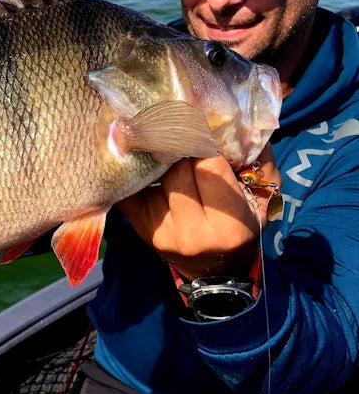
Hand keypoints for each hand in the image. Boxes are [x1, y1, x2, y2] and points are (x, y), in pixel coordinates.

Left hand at [118, 144, 280, 280]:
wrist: (214, 270)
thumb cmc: (241, 227)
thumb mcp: (262, 200)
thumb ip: (261, 163)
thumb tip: (242, 123)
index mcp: (228, 226)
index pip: (209, 168)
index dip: (206, 144)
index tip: (204, 132)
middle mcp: (192, 233)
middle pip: (177, 171)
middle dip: (181, 150)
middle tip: (183, 137)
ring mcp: (162, 233)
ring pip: (154, 178)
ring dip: (159, 159)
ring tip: (164, 147)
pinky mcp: (141, 229)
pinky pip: (130, 191)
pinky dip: (136, 173)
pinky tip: (141, 159)